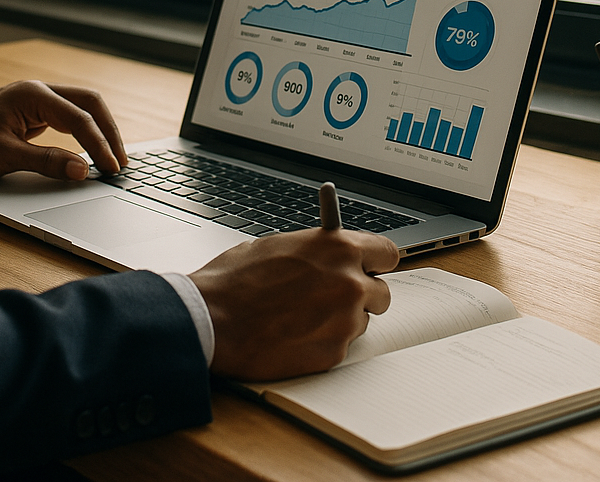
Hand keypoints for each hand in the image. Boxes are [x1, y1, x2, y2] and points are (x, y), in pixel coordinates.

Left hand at [0, 80, 126, 180]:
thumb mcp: (4, 156)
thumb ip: (46, 162)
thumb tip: (82, 170)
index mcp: (32, 95)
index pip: (79, 119)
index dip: (98, 145)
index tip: (111, 169)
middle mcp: (39, 91)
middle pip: (89, 103)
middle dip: (108, 131)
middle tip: (121, 161)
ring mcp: (37, 99)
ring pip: (82, 107)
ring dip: (99, 130)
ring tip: (112, 157)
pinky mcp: (34, 110)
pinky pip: (69, 116)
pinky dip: (85, 132)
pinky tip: (92, 149)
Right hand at [189, 229, 398, 379]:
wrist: (212, 320)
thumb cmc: (235, 279)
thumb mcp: (277, 246)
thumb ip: (315, 251)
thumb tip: (329, 254)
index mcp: (337, 248)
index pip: (386, 253)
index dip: (375, 261)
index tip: (369, 265)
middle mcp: (349, 284)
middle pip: (381, 292)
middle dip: (360, 294)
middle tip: (332, 295)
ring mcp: (344, 322)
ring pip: (360, 321)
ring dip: (340, 319)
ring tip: (300, 315)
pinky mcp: (334, 353)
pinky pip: (340, 344)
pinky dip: (322, 340)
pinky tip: (293, 333)